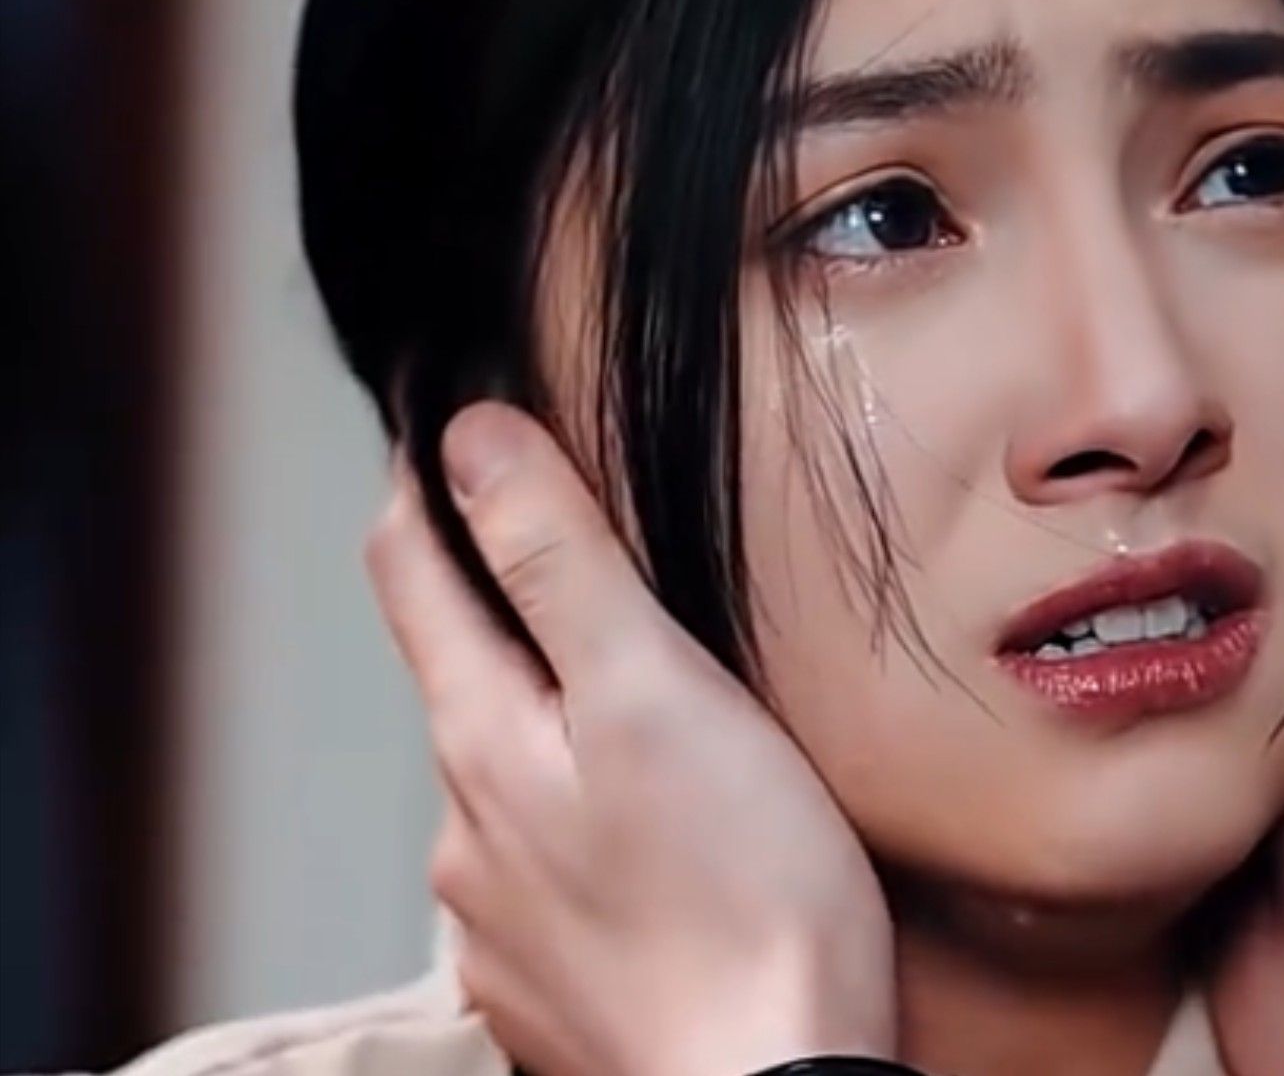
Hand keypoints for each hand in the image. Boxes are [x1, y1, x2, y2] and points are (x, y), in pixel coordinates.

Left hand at [366, 403, 895, 1075]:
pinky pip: (550, 874)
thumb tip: (469, 441)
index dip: (423, 487)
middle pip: (463, 680)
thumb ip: (558, 562)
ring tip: (646, 719)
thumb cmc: (744, 896)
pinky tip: (656, 846)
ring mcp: (500, 921)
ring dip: (555, 736)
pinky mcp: (552, 983)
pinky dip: (586, 834)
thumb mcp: (654, 690)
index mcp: (484, 737)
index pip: (412, 575)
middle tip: (585, 564)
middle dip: (509, 615)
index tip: (441, 427)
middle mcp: (465, 833)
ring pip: (511, 785)